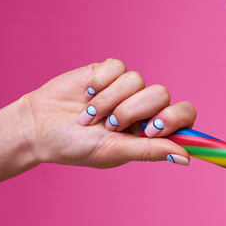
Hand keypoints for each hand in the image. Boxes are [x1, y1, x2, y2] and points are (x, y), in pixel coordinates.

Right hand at [21, 58, 195, 167]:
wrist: (39, 127)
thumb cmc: (77, 146)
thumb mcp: (114, 151)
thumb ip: (150, 151)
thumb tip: (186, 158)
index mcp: (152, 129)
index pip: (185, 115)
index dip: (175, 118)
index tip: (153, 128)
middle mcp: (144, 108)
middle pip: (162, 94)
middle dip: (134, 111)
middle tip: (111, 125)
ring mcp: (127, 88)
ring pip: (137, 80)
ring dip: (110, 101)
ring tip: (90, 116)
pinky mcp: (108, 72)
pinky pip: (117, 67)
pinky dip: (99, 83)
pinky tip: (86, 95)